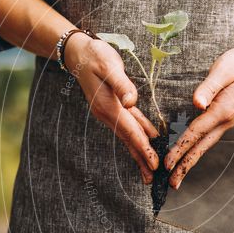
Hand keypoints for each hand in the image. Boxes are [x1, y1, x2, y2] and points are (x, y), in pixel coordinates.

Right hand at [64, 33, 159, 182]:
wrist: (79, 52)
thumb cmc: (96, 56)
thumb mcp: (109, 66)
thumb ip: (122, 84)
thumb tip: (131, 102)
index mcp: (109, 107)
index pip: (130, 132)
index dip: (143, 148)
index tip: (154, 165)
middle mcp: (109, 114)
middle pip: (129, 140)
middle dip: (141, 159)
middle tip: (152, 180)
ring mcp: (110, 112)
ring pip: (129, 135)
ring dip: (140, 151)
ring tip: (150, 169)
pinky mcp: (113, 107)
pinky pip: (129, 125)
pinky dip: (139, 135)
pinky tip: (149, 141)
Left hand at [163, 47, 233, 188]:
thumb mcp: (222, 70)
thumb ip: (208, 87)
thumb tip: (197, 103)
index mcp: (223, 110)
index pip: (196, 132)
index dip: (180, 148)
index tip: (168, 163)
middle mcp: (226, 121)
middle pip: (201, 147)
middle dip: (185, 166)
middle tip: (172, 184)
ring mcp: (227, 122)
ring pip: (205, 145)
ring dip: (190, 161)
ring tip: (178, 177)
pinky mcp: (225, 118)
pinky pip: (208, 138)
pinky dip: (197, 149)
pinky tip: (189, 155)